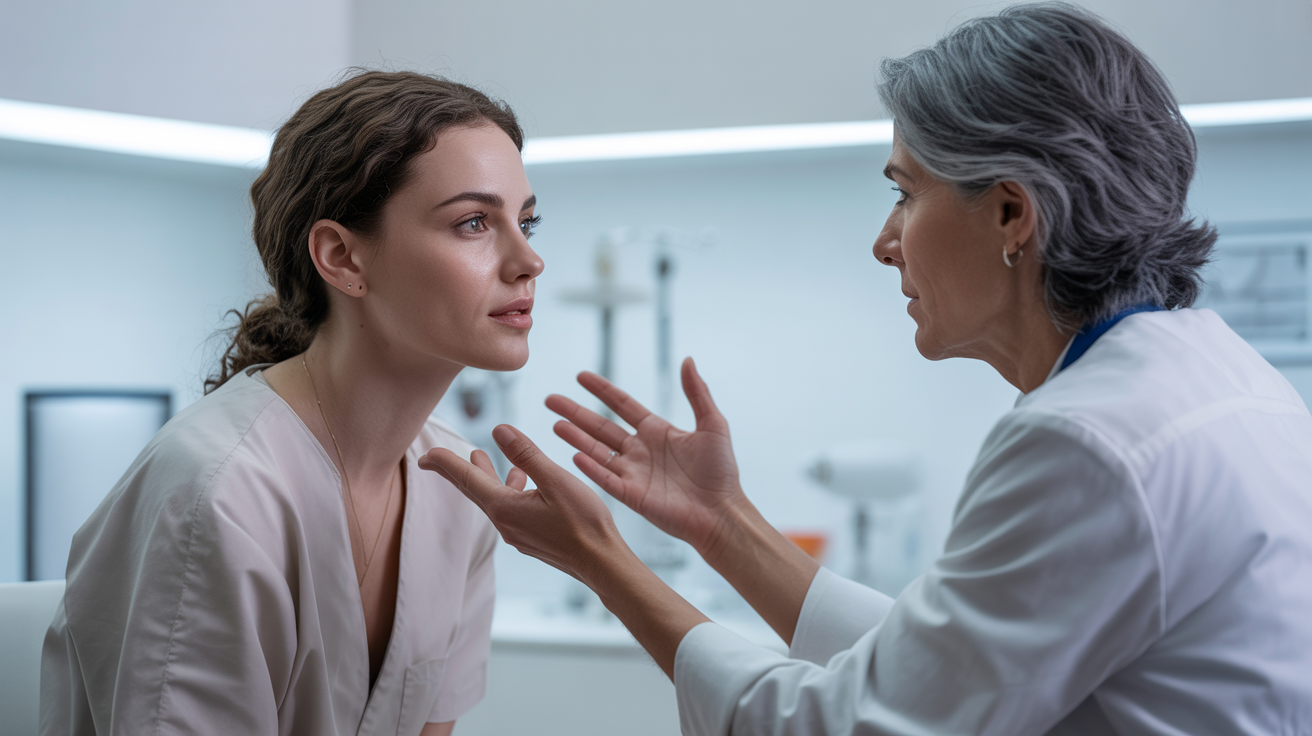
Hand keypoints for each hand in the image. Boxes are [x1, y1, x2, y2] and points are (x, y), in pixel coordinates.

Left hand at [419, 426, 627, 586]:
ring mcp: (517, 534)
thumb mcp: (556, 481)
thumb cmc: (584, 523)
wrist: (602, 563)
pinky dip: (507, 490)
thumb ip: (527, 455)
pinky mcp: (530, 538)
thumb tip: (499, 430)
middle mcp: (505, 523)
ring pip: (493, 499)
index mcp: (505, 508)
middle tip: (434, 458)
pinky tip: (522, 482)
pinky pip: (509, 510)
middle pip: (474, 490)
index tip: (425, 454)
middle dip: (456, 470)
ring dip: (486, 477)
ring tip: (481, 458)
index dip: (445, 463)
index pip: (466, 480)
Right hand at [547, 357, 747, 560]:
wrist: (722, 512)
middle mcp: (640, 451)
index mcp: (657, 432)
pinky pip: (606, 479)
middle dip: (575, 412)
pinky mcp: (632, 496)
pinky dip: (590, 468)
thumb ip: (697, 393)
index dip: (602, 390)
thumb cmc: (722, 471)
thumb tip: (688, 360)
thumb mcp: (712, 424)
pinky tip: (574, 455)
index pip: (623, 405)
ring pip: (597, 452)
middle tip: (551, 399)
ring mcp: (633, 473)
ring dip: (576, 438)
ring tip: (555, 424)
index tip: (581, 376)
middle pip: (601, 427)